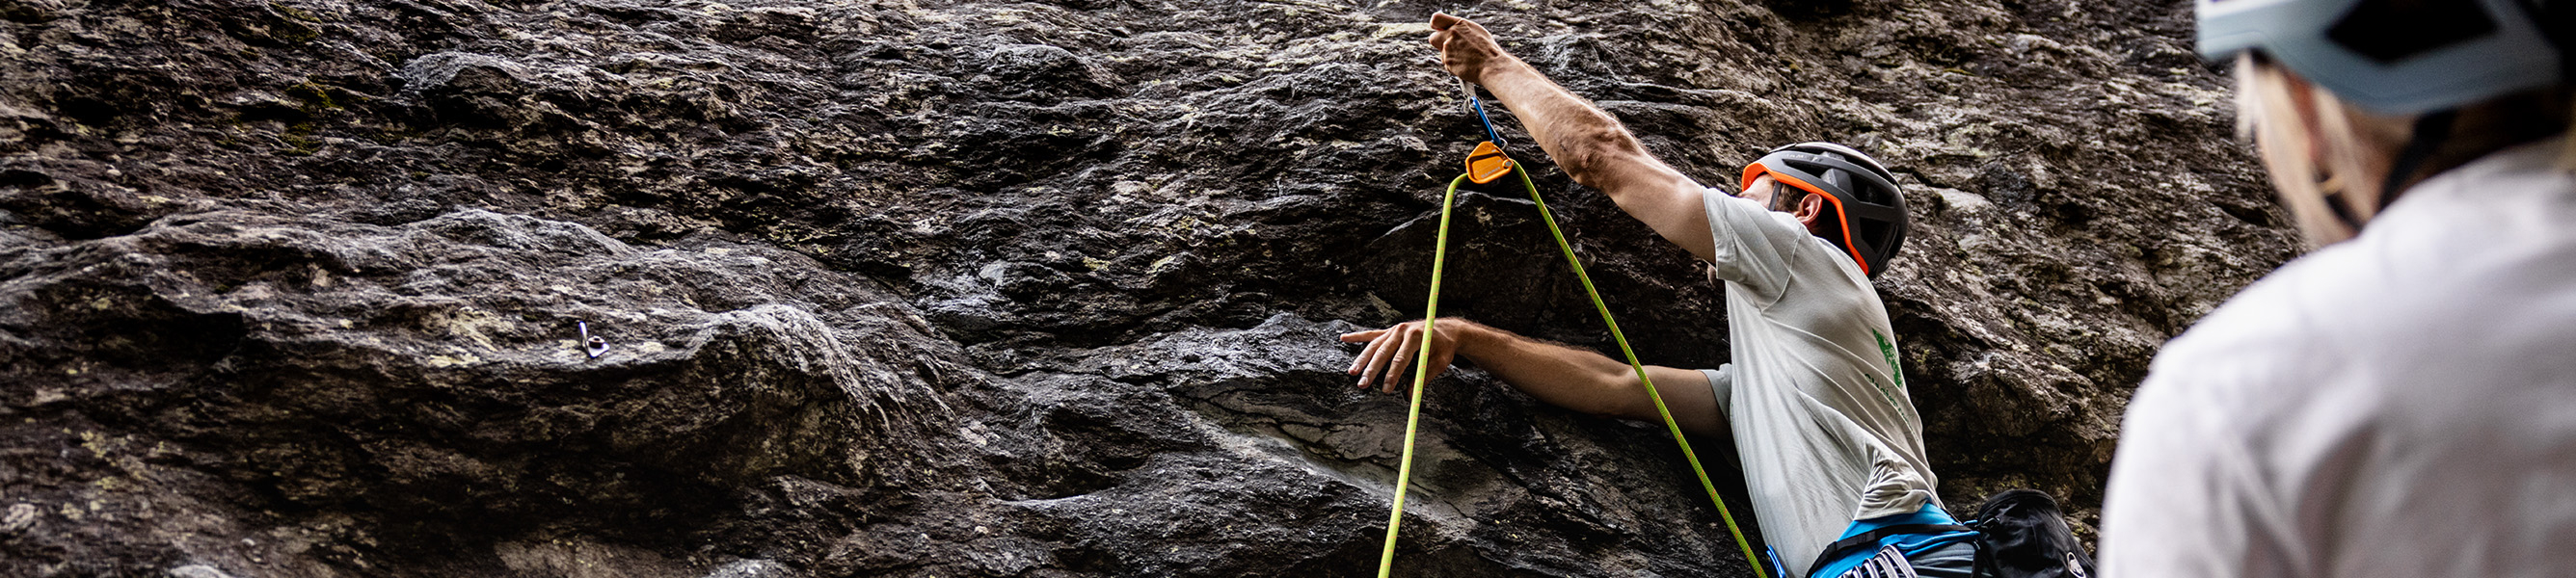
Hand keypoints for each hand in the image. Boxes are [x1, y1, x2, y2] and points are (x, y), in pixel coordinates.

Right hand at [1340, 318, 1470, 394]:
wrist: (1447, 330)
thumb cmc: (1444, 347)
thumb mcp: (1439, 362)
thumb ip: (1424, 378)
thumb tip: (1410, 397)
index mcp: (1416, 337)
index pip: (1400, 359)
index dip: (1392, 376)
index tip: (1386, 390)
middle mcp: (1402, 330)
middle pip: (1383, 352)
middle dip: (1371, 370)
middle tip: (1362, 384)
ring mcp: (1394, 329)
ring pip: (1374, 345)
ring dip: (1362, 359)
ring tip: (1352, 372)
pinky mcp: (1390, 330)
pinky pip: (1371, 334)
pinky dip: (1357, 336)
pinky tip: (1343, 338)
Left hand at [1429, 12, 1513, 84]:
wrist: (1491, 65)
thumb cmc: (1487, 49)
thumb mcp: (1476, 31)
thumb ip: (1460, 29)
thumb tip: (1449, 28)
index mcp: (1459, 24)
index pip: (1436, 19)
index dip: (1435, 25)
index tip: (1438, 30)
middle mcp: (1451, 34)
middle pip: (1433, 38)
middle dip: (1439, 43)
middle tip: (1450, 47)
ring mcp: (1448, 48)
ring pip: (1441, 53)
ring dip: (1449, 55)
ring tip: (1465, 58)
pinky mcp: (1447, 62)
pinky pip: (1447, 63)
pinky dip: (1453, 65)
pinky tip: (1465, 64)